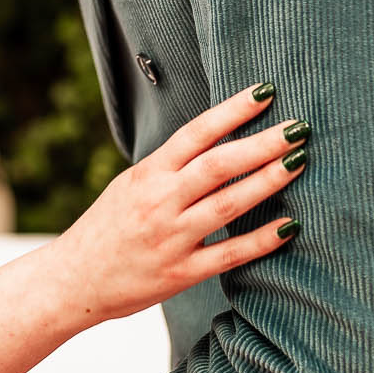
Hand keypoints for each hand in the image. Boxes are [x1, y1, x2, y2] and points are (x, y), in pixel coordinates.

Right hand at [56, 82, 306, 322]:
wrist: (74, 279)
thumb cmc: (106, 228)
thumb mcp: (129, 185)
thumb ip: (169, 168)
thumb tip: (215, 142)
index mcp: (146, 174)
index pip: (195, 133)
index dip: (232, 111)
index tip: (264, 93)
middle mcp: (159, 202)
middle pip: (218, 164)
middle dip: (262, 143)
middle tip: (298, 128)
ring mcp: (172, 238)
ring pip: (228, 204)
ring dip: (268, 181)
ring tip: (299, 162)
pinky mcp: (181, 273)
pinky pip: (229, 253)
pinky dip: (261, 240)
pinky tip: (289, 226)